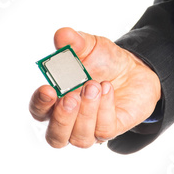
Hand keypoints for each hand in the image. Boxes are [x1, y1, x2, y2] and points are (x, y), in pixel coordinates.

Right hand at [29, 27, 160, 147]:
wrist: (135, 69)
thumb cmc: (104, 62)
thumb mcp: (89, 46)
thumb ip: (74, 42)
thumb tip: (62, 35)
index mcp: (55, 101)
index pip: (39, 111)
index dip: (40, 104)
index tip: (47, 90)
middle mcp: (70, 120)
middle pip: (55, 136)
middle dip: (62, 118)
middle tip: (71, 96)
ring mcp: (90, 129)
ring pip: (80, 137)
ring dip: (87, 112)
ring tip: (94, 85)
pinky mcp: (110, 130)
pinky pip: (104, 130)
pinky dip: (105, 109)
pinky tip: (108, 89)